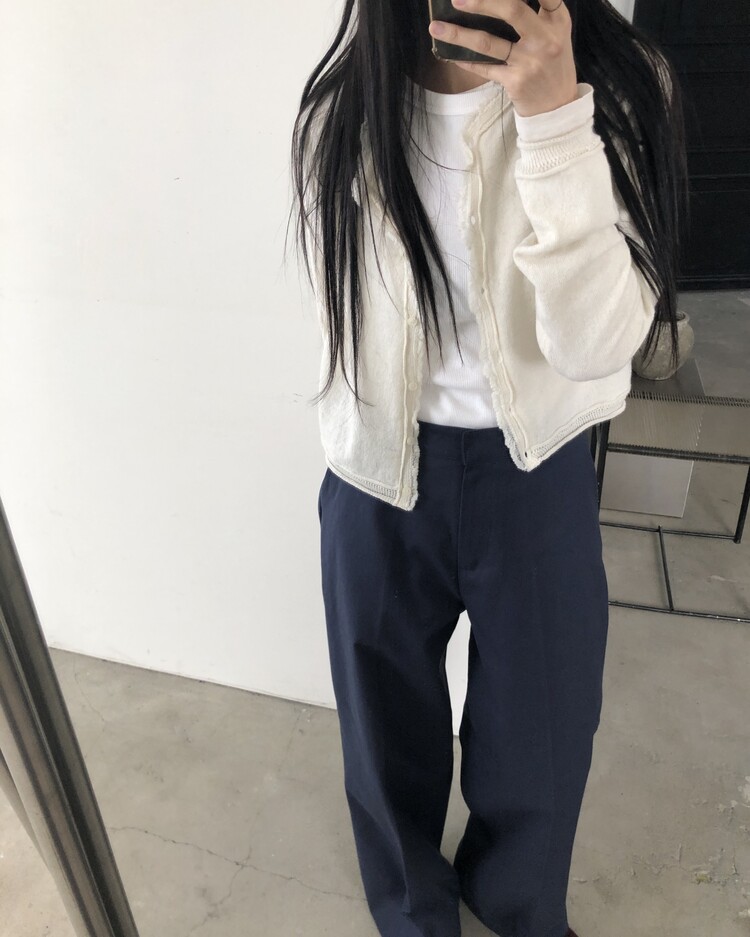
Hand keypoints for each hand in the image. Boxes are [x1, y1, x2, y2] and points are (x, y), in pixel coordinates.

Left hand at [428, 0, 577, 116]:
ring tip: (436, 27)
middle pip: (512, 10)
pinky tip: (450, 55)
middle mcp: (545, 39)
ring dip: (458, 34)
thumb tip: (497, 3)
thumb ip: (537, 16)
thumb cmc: (552, 68)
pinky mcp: (515, 82)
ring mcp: (529, 61)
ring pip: (488, 42)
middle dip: (481, 2)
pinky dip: (465, 61)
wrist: (558, 109)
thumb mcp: (555, 37)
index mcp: (557, 22)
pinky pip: (484, 68)